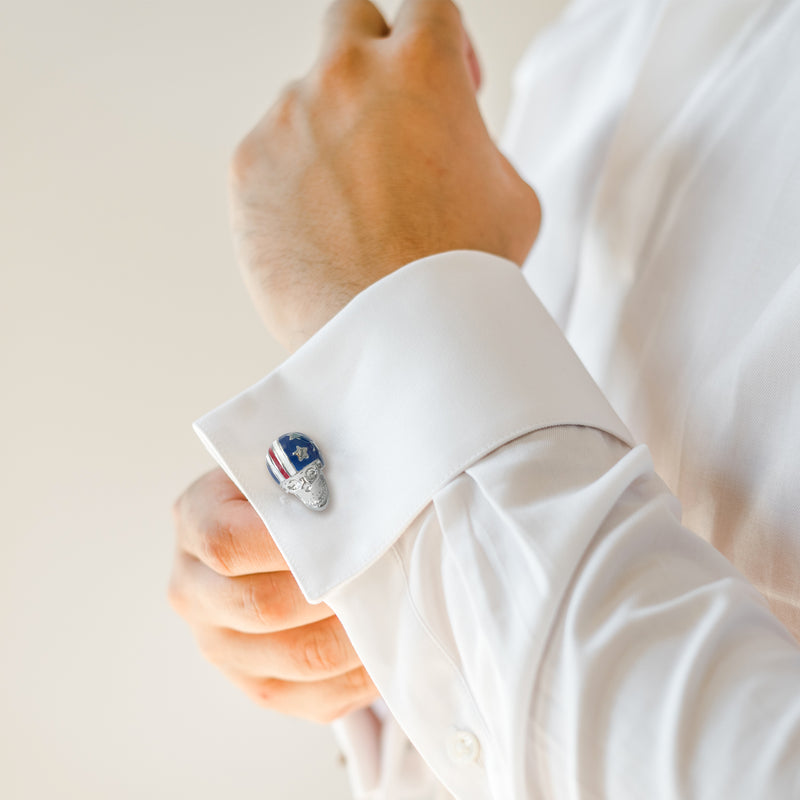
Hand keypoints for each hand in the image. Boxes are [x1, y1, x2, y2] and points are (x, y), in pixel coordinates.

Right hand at [169, 469, 378, 722]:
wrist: (277, 534)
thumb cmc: (293, 491)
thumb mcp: (287, 464)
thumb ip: (306, 472)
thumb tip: (356, 499)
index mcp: (195, 524)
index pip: (228, 543)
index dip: (289, 544)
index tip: (345, 533)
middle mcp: (195, 592)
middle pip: (262, 605)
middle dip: (335, 589)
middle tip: (387, 569)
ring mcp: (224, 648)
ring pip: (297, 658)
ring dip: (356, 635)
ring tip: (398, 605)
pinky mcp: (262, 687)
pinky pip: (318, 697)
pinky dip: (363, 674)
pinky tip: (390, 642)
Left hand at [230, 0, 540, 350]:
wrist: (401, 338)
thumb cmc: (464, 275)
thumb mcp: (511, 195)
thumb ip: (476, 147)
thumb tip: (452, 145)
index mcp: (423, 66)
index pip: (427, 5)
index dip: (440, 42)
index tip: (442, 80)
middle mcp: (346, 74)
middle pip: (350, 19)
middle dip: (372, 57)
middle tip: (387, 115)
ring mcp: (288, 119)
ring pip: (307, 102)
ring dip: (330, 136)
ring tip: (356, 212)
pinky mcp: (247, 168)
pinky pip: (271, 157)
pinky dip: (293, 184)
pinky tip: (321, 233)